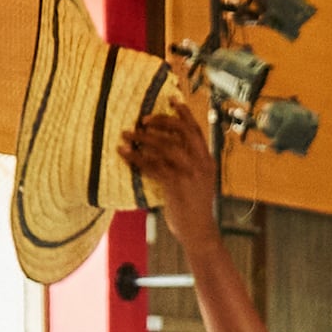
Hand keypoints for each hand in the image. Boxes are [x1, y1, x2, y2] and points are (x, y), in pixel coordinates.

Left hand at [123, 86, 216, 226]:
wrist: (198, 232)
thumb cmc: (194, 209)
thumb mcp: (198, 183)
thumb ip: (188, 165)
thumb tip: (166, 149)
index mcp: (207, 161)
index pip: (196, 131)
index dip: (184, 114)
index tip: (172, 100)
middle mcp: (200, 164)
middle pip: (181, 132)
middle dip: (161, 121)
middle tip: (143, 119)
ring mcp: (188, 173)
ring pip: (164, 146)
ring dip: (143, 138)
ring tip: (127, 134)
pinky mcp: (175, 184)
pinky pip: (152, 165)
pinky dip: (136, 157)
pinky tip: (124, 153)